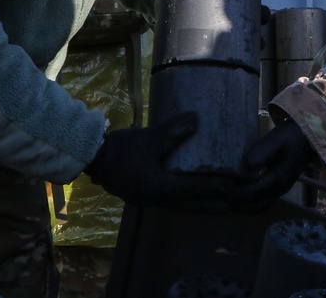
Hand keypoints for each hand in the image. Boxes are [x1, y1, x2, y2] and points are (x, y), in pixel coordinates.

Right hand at [85, 112, 232, 206]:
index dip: (211, 187)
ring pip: (181, 206)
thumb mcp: (147, 138)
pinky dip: (186, 200)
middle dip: (210, 204)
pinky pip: (172, 202)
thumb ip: (171, 131)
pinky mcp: (144, 196)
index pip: (190, 189)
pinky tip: (194, 196)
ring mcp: (149, 200)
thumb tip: (195, 119)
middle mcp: (155, 199)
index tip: (231, 186)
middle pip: (189, 205)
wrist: (92, 158)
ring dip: (200, 204)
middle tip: (232, 203)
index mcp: (156, 188)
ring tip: (220, 204)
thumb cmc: (120, 148)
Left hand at [228, 121, 315, 212]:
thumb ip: (262, 152)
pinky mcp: (280, 186)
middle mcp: (280, 188)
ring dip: (244, 207)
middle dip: (238, 205)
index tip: (222, 191)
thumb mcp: (276, 139)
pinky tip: (239, 197)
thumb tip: (248, 166)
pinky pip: (263, 202)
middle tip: (220, 200)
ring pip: (260, 206)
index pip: (254, 193)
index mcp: (278, 179)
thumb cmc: (290, 136)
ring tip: (226, 201)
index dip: (237, 195)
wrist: (308, 137)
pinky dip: (250, 204)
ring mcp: (281, 189)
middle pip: (257, 206)